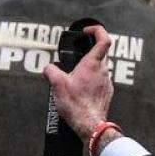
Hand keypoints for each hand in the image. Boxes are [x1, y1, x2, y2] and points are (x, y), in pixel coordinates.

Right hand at [43, 23, 114, 143]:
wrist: (90, 124)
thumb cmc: (76, 105)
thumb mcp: (57, 85)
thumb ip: (51, 72)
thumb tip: (47, 68)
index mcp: (92, 64)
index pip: (104, 39)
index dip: (97, 31)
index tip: (87, 31)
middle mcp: (103, 70)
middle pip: (100, 53)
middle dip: (88, 52)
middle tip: (75, 59)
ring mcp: (106, 82)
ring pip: (99, 68)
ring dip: (88, 69)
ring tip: (74, 79)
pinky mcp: (107, 92)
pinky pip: (100, 81)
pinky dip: (91, 81)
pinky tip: (81, 91)